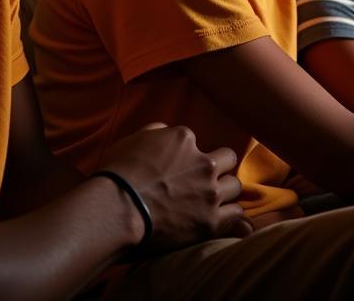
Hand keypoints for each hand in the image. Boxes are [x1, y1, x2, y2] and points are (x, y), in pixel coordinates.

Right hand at [100, 123, 251, 251]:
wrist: (116, 209)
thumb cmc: (118, 174)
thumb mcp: (133, 140)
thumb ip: (157, 131)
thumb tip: (167, 130)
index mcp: (184, 139)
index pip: (195, 142)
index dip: (188, 154)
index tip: (178, 167)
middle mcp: (203, 162)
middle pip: (227, 160)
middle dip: (219, 167)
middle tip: (205, 179)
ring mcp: (209, 192)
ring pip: (235, 186)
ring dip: (225, 192)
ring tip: (214, 200)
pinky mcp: (210, 221)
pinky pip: (237, 216)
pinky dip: (233, 218)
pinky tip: (224, 219)